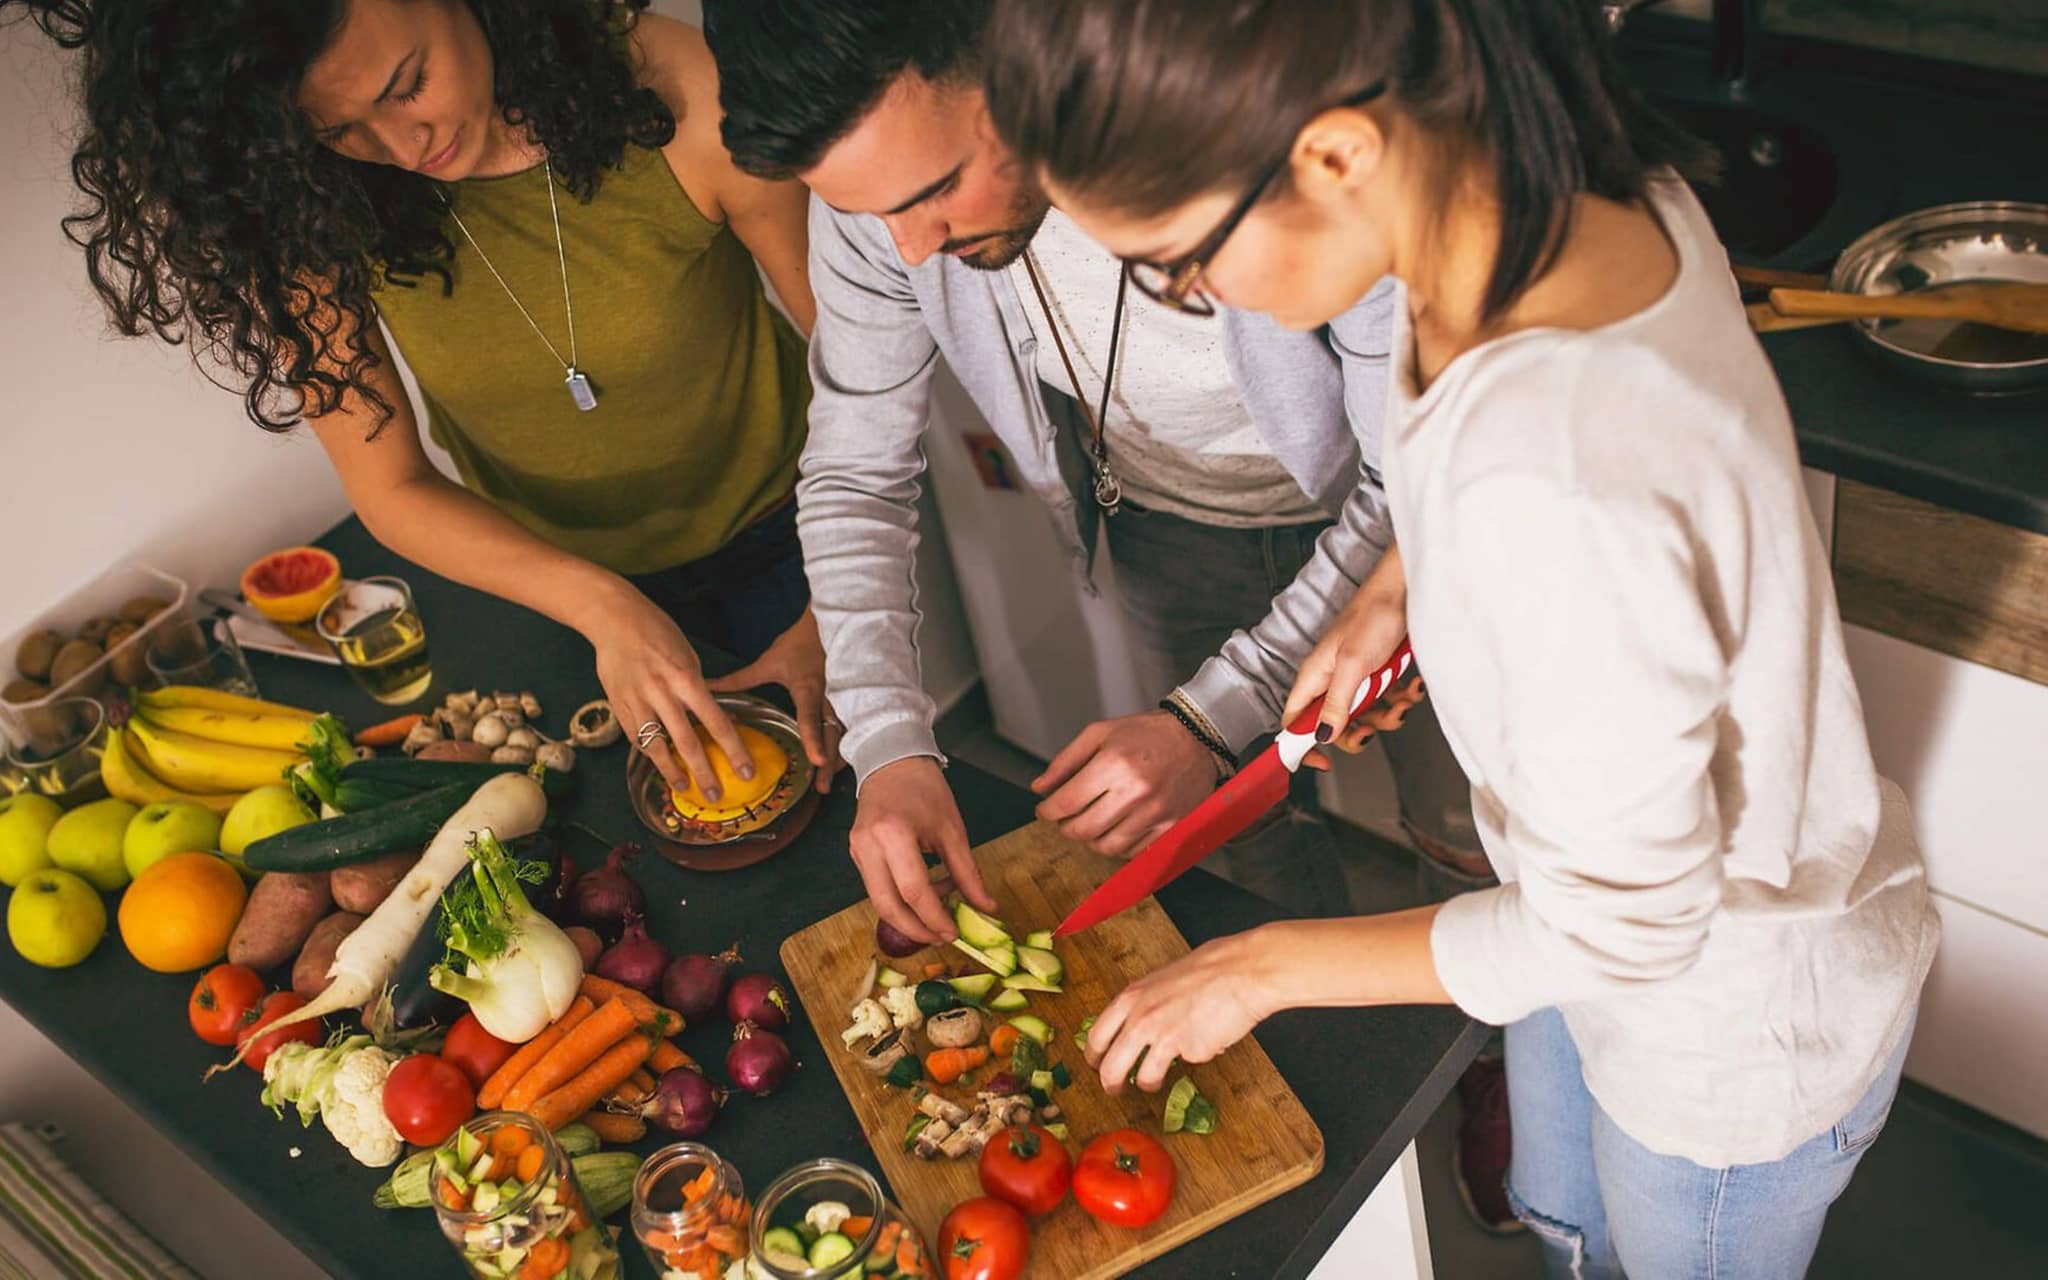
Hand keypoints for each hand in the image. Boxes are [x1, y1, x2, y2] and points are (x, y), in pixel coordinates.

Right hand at [589, 586, 752, 802]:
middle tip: (716, 795)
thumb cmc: (657, 632)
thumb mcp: (687, 655)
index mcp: (686, 678)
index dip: (733, 750)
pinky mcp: (618, 705)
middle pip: (687, 742)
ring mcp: (637, 701)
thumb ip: (699, 688)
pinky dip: (649, 752)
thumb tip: (716, 717)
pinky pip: (636, 736)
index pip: (716, 722)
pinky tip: (659, 763)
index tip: (745, 770)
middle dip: (705, 773)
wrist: (614, 619)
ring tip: (685, 787)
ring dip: (673, 772)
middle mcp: (662, 693)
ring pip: (656, 747)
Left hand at [708, 607, 843, 792]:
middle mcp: (830, 698)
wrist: (833, 625)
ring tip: (828, 781)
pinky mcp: (852, 700)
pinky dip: (847, 745)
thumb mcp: (769, 662)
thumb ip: (740, 680)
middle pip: (832, 735)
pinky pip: (852, 727)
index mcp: (808, 689)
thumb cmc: (799, 644)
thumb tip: (707, 687)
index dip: (813, 739)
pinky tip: (840, 762)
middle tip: (820, 787)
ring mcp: (844, 699)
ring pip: (845, 734)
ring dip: (839, 757)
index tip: (816, 760)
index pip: (809, 718)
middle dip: (828, 762)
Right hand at [850, 757, 999, 943]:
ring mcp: (856, 850)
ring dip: (907, 916)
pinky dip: (899, 898)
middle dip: (916, 929)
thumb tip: (987, 907)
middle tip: (941, 937)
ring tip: (936, 913)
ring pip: (877, 901)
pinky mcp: (854, 854)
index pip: (914, 891)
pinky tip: (922, 892)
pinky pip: (875, 887)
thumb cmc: (924, 789)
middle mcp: (868, 845)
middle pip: (887, 906)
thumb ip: (968, 873)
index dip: (934, 918)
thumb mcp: (952, 829)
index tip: (953, 933)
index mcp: (894, 833)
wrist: (892, 761)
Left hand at [1031, 712, 1217, 857]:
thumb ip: (1065, 761)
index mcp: (1114, 764)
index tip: (1045, 811)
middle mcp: (1135, 791)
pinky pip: (1134, 852)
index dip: (1048, 811)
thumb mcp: (1100, 733)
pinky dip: (1118, 845)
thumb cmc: (1147, 734)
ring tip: (1091, 823)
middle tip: (1065, 819)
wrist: (1197, 739)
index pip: (1067, 802)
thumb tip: (1039, 788)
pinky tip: (1116, 828)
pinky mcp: (1171, 827)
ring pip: (1107, 846)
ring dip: (1091, 839)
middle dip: (1066, 827)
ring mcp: (1156, 813)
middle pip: (1083, 830)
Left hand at [1085, 929, 1278, 1093]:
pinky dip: (1189, 1063)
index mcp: (1131, 997)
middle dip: (1110, 1084)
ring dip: (1147, 1084)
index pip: (1097, 1035)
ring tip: (1153, 1083)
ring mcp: (1164, 1037)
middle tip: (1114, 1089)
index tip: (1097, 1063)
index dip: (1094, 1056)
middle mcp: (1141, 1019)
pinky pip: (1184, 1066)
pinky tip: (1198, 1049)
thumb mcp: (1163, 980)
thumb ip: (1148, 1002)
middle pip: (1110, 1066)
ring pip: (1142, 1078)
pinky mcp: (1189, 1051)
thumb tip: (1143, 1019)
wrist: (1241, 971)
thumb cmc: (1209, 968)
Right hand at [1282, 542, 1408, 764]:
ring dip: (1388, 714)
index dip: (1303, 746)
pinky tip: (1412, 686)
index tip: (1323, 762)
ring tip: (1403, 701)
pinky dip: (1401, 697)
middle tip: (1374, 729)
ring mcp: (1355, 677)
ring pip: (1365, 714)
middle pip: (1334, 725)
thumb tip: (1322, 736)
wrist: (1405, 590)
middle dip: (1359, 731)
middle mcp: (1331, 680)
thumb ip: (1337, 704)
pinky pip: (1386, 699)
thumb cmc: (1373, 616)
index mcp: (1314, 677)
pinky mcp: (1378, 672)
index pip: (1294, 722)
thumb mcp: (1353, 665)